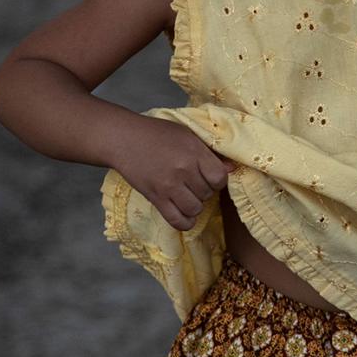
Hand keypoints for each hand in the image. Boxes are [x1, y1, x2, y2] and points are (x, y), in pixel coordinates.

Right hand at [109, 116, 234, 230]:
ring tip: (186, 194)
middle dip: (203, 190)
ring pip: (195, 208)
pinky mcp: (156, 198)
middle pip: (207, 193)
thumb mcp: (187, 135)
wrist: (124, 139)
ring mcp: (169, 186)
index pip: (220, 178)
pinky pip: (178, 221)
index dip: (217, 179)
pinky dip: (185, 222)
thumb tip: (232, 168)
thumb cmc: (157, 134)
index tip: (208, 175)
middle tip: (192, 182)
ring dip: (194, 205)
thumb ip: (210, 152)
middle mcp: (183, 170)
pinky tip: (183, 212)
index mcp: (194, 151)